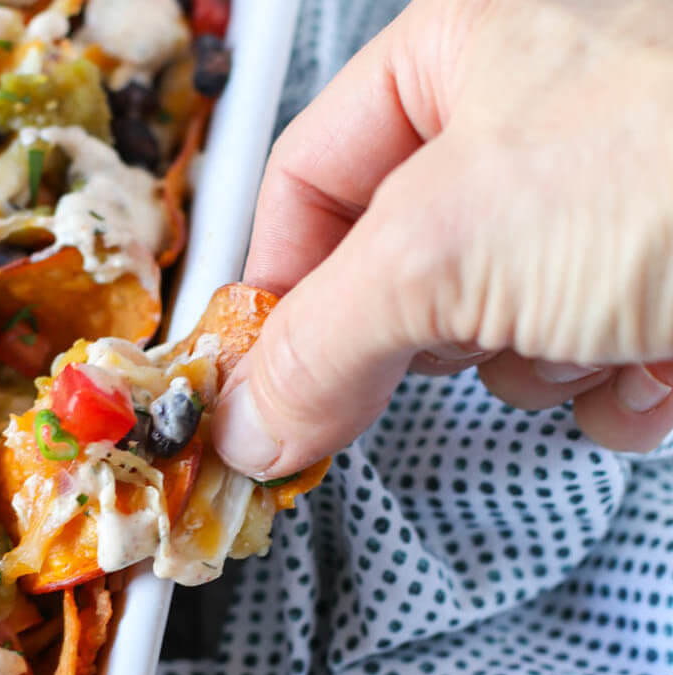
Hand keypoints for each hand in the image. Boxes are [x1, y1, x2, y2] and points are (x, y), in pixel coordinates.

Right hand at [212, 0, 672, 480]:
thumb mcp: (449, 245)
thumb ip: (318, 341)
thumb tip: (244, 418)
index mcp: (460, 54)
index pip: (306, 181)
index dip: (277, 285)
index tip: (260, 380)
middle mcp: (536, 122)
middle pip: (400, 267)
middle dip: (427, 333)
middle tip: (428, 361)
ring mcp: (611, 205)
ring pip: (498, 329)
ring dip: (535, 360)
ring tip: (593, 335)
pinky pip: (590, 365)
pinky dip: (614, 386)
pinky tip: (660, 360)